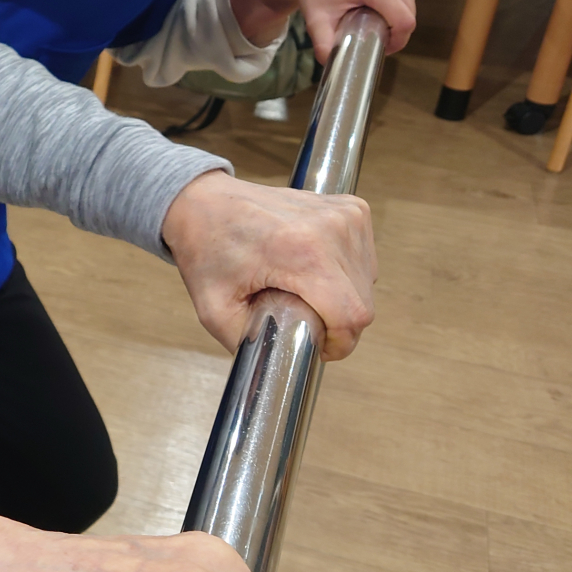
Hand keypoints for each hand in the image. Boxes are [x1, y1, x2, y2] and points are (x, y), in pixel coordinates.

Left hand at [162, 169, 374, 359]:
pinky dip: (344, 272)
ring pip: (367, 281)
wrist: (204, 202)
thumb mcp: (214, 310)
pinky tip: (312, 267)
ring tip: (300, 288)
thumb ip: (250, 344)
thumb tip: (277, 369)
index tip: (316, 347)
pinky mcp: (352, 207)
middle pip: (361, 302)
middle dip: (335, 321)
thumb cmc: (206, 250)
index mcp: (299, 251)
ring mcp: (344, 214)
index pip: (351, 314)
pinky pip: (363, 258)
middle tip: (296, 314)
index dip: (339, 342)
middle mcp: (330, 228)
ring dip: (341, 296)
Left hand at [228, 0, 415, 62]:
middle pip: (409, 16)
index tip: (381, 49)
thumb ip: (324, 45)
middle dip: (395, 33)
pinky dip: (398, 10)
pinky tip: (379, 11)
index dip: (397, 41)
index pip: (403, 22)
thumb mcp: (316, 22)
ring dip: (397, 22)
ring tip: (373, 23)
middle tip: (372, 37)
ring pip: (411, 8)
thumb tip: (331, 64)